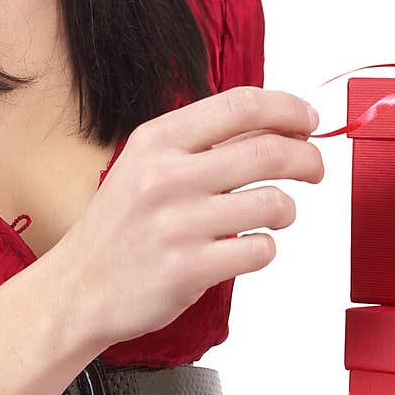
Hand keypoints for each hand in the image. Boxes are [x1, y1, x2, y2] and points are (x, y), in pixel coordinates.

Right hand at [46, 87, 323, 355]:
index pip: (241, 105)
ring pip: (273, 203)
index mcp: (157, 140)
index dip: (288, 109)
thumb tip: (280, 127)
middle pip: (269, 151)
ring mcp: (178, 224)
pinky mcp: (189, 268)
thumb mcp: (148, 166)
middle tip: (315, 168)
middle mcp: (166, 176)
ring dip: (287, 210)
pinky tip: (244, 248)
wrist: (78, 289)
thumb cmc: (122, 226)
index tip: (310, 122)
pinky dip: (264, 249)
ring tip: (273, 215)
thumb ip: (205, 144)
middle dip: (307, 159)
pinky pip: (260, 249)